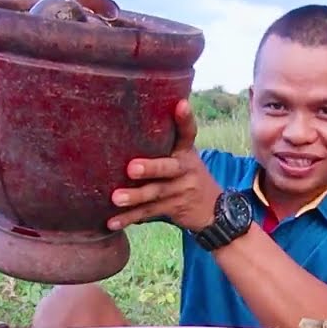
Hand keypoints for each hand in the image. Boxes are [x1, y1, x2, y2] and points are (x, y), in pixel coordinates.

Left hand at [108, 99, 221, 231]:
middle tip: (131, 168)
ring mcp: (181, 190)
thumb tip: (124, 124)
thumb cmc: (187, 177)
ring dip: (135, 197)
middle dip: (150, 168)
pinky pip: (149, 213)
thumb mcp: (184, 158)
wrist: (214, 211)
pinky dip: (129, 218)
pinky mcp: (174, 208)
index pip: (188, 133)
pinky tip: (112, 222)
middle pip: (168, 168)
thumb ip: (165, 144)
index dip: (185, 119)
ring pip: (155, 193)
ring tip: (115, 198)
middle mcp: (185, 169)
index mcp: (186, 152)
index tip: (181, 105)